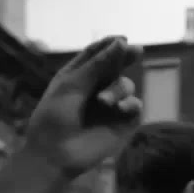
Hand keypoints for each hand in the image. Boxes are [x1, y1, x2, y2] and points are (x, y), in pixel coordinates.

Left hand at [23, 36, 143, 177]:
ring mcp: (111, 106)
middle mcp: (96, 88)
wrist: (56, 152)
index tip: (122, 39)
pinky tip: (119, 109)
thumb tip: (123, 42)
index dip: (110, 45)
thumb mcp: (73, 85)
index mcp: (77, 76)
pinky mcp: (123, 123)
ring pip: (126, 85)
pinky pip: (135, 106)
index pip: (97, 54)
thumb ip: (99, 64)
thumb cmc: (55, 116)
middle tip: (138, 52)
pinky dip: (130, 104)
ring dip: (118, 89)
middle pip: (116, 66)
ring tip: (103, 102)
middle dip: (126, 58)